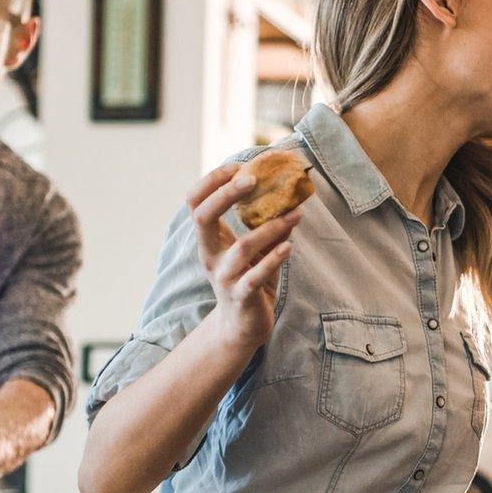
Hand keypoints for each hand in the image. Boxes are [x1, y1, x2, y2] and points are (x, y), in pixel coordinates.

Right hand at [187, 162, 300, 349]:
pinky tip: (290, 246)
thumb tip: (292, 195)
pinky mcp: (242, 296)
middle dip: (225, 193)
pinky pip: (256, 275)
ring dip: (270, 227)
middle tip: (253, 178)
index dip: (212, 181)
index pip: (196, 202)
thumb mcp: (259, 250)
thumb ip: (270, 226)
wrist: (243, 326)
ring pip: (242, 246)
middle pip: (203, 216)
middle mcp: (210, 256)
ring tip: (295, 215)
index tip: (238, 166)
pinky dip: (274, 259)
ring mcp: (224, 277)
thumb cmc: (250, 280)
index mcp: (209, 240)